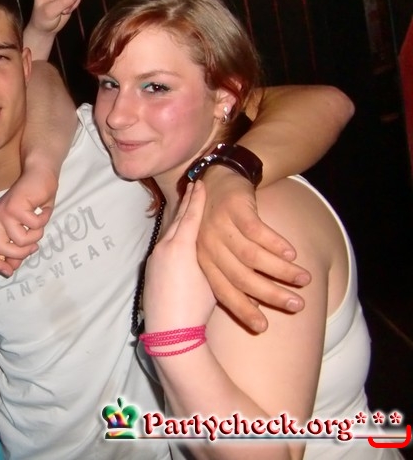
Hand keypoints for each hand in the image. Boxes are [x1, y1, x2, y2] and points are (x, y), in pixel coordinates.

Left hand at [0, 166, 56, 276]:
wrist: (40, 174)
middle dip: (20, 253)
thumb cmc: (35, 201)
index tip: (10, 272)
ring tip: (39, 224)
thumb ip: (17, 246)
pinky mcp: (15, 206)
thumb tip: (12, 267)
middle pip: (1, 248)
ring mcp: (3, 211)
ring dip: (35, 236)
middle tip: (33, 247)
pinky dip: (43, 221)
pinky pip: (33, 226)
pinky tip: (42, 211)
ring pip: (19, 240)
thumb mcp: (25, 227)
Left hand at [144, 181, 214, 329]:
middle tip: (192, 185)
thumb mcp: (210, 279)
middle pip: (177, 220)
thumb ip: (207, 258)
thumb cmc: (195, 307)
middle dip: (186, 204)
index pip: (191, 216)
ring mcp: (155, 258)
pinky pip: (164, 244)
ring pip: (169, 232)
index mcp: (181, 247)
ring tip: (185, 206)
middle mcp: (165, 248)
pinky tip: (176, 235)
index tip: (200, 183)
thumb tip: (211, 249)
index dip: (197, 200)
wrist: (170, 330)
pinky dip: (172, 235)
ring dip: (178, 219)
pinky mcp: (151, 268)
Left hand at [196, 167, 309, 332]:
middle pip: (241, 277)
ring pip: (252, 256)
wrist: (216, 179)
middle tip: (297, 306)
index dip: (243, 310)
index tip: (263, 328)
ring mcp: (220, 227)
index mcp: (202, 260)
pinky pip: (257, 232)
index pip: (223, 292)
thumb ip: (231, 276)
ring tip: (304, 279)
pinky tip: (293, 252)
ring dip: (281, 270)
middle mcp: (208, 246)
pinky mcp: (234, 209)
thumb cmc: (220, 224)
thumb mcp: (217, 251)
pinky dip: (276, 244)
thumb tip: (255, 306)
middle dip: (270, 294)